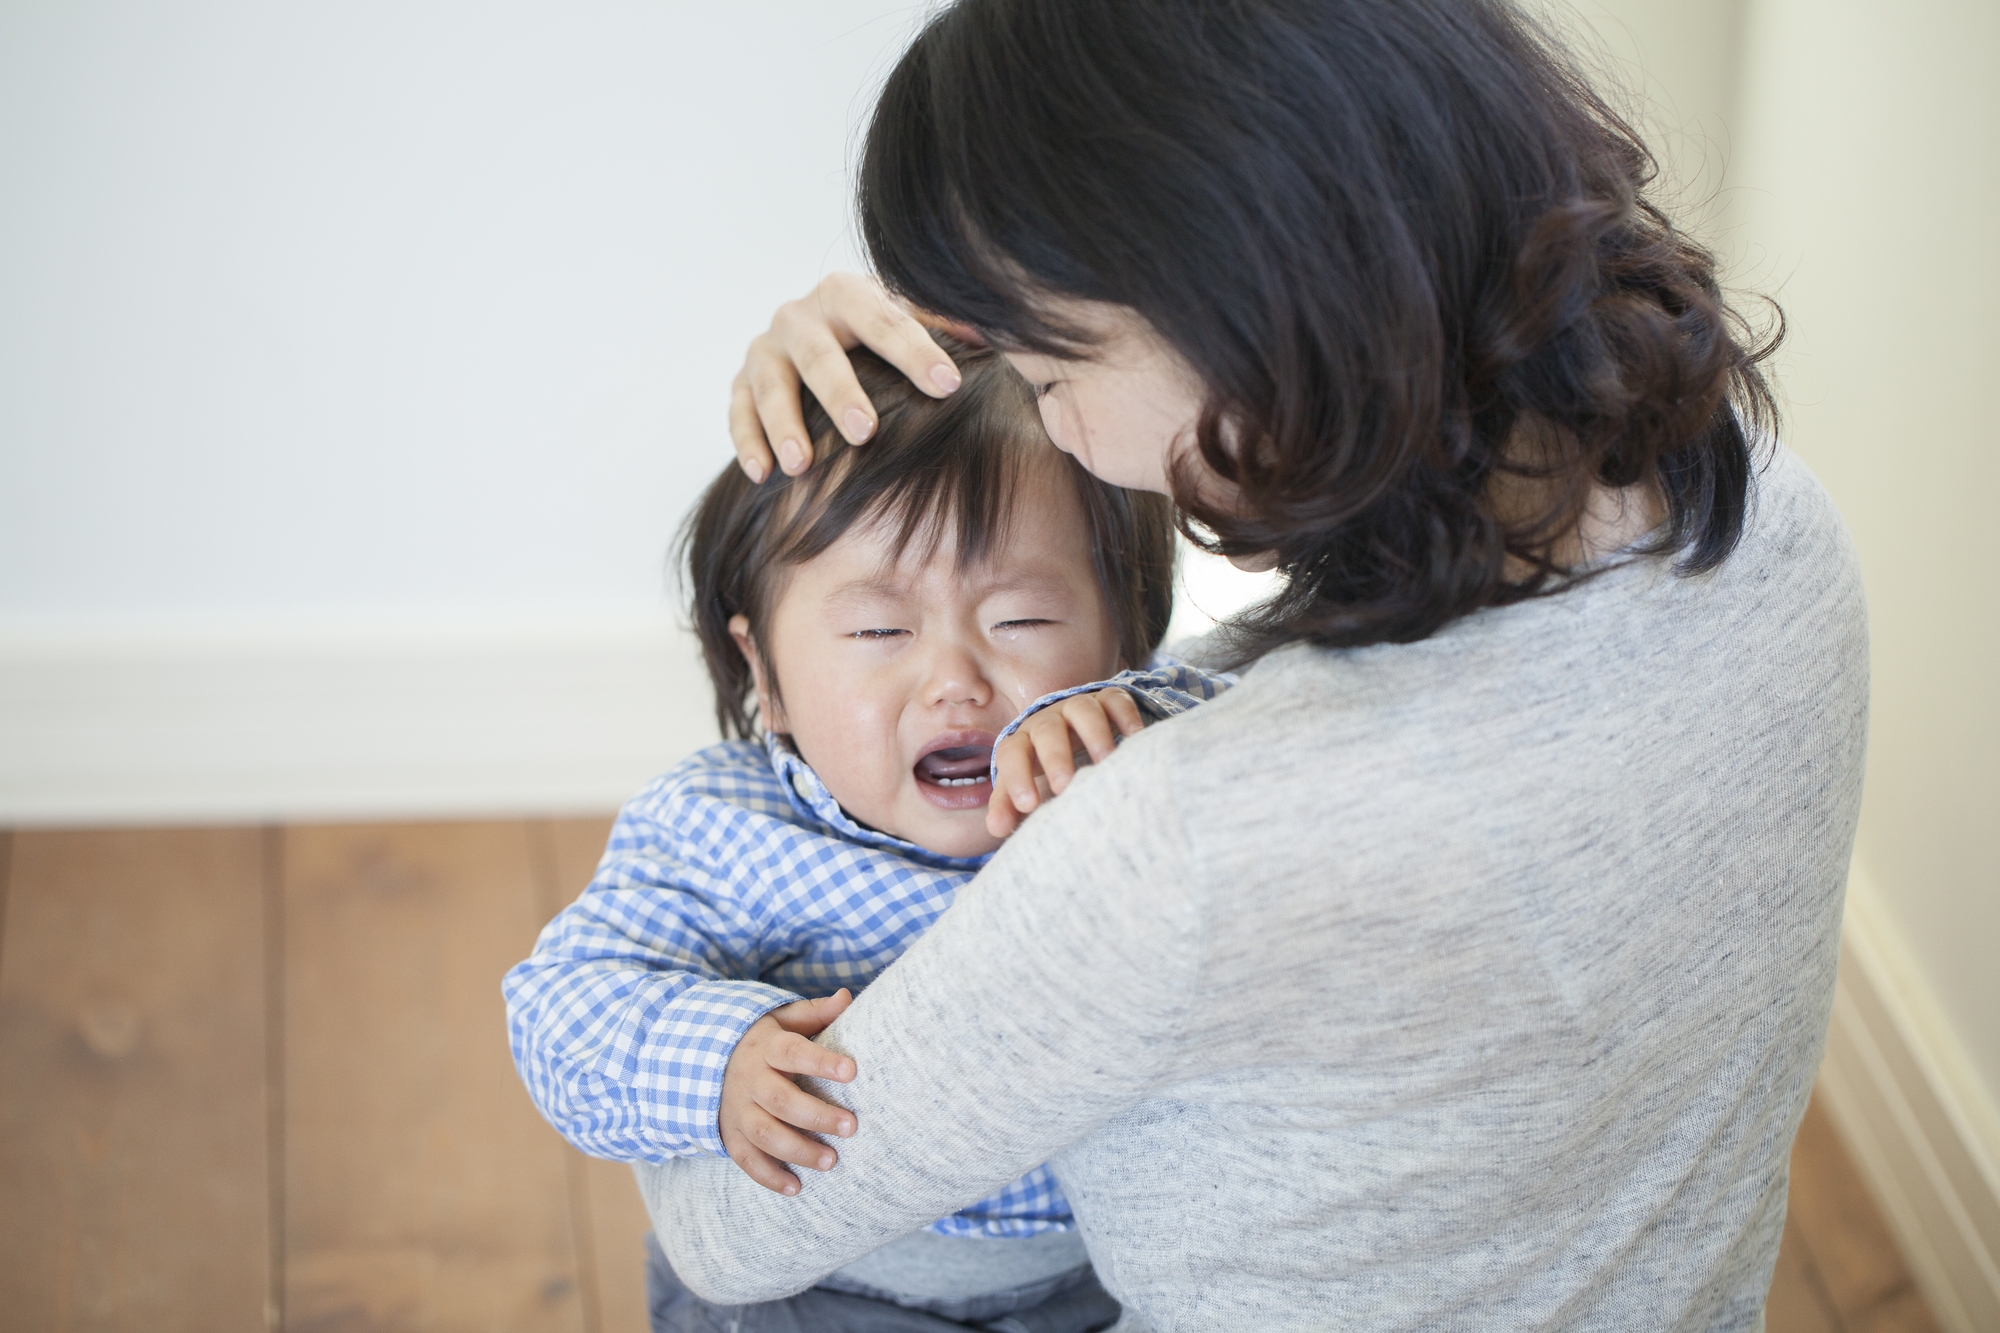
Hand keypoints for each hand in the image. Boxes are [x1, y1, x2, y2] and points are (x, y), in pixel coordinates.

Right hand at [719, 989, 858, 1195]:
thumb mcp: (780, 1019)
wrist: (702, 1060)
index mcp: (766, 1047)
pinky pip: (746, 1159)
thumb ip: (814, 1013)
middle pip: (780, 1100)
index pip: (794, 1052)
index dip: (821, 1061)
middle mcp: (749, 1080)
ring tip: (832, 1161)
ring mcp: (737, 1110)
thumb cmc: (760, 1040)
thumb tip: (847, 996)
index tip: (852, 1070)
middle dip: (816, 1115)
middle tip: (852, 1127)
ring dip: (797, 1150)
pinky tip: (797, 1188)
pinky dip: (769, 1176)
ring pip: (764, 1134)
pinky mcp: (730, 1134)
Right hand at [729, 272, 970, 481]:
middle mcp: (799, 316)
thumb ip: (943, 326)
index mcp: (846, 294)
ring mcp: (766, 349)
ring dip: (784, 425)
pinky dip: (748, 442)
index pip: (883, 321)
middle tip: (865, 432)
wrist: (814, 330)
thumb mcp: (908, 319)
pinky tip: (763, 474)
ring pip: (770, 385)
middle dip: (841, 394)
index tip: (947, 386)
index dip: (915, 352)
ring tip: (803, 465)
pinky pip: (738, 411)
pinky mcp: (741, 381)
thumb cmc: (875, 335)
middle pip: (819, 355)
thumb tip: (991, 337)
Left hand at [986, 690, 1145, 838]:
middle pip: (1047, 731)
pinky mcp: (1108, 700)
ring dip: (1094, 734)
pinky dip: (1126, 715)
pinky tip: (1135, 737)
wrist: (1072, 729)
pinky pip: (1115, 700)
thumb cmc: (1046, 767)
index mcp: (1023, 742)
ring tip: (1106, 762)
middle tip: (1065, 786)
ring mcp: (1078, 707)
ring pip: (1082, 710)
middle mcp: (1048, 720)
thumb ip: (1009, 805)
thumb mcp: (1027, 783)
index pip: (1011, 753)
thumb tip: (995, 828)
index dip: (1017, 776)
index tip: (1028, 805)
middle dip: (1055, 757)